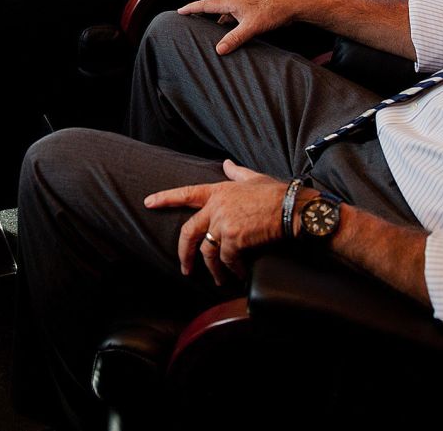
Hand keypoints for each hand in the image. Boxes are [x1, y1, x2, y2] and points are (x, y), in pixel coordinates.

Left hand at [145, 160, 288, 284]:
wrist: (293, 208)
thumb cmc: (276, 193)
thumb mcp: (253, 178)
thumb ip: (236, 172)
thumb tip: (226, 163)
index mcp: (218, 191)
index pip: (186, 193)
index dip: (166, 198)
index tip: (149, 202)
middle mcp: (216, 207)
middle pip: (189, 231)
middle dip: (184, 252)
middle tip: (184, 268)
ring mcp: (223, 223)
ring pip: (208, 251)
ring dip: (212, 268)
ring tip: (218, 279)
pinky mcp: (234, 239)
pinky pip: (227, 260)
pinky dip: (232, 270)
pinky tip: (239, 274)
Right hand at [178, 0, 300, 54]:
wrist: (290, 5)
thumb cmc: (272, 11)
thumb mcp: (252, 26)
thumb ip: (235, 38)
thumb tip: (219, 50)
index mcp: (231, 2)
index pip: (205, 4)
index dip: (191, 8)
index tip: (179, 11)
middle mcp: (234, 3)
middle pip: (211, 9)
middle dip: (199, 14)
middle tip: (187, 20)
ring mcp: (242, 8)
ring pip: (223, 15)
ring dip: (213, 22)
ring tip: (204, 32)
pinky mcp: (249, 13)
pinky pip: (232, 20)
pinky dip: (226, 26)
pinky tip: (227, 36)